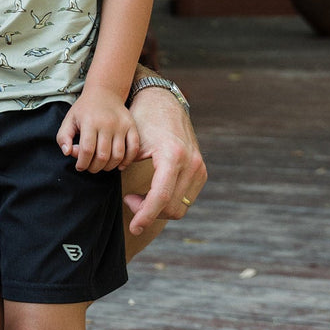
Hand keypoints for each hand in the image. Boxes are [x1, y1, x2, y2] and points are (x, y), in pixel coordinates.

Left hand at [57, 86, 139, 171]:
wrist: (104, 92)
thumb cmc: (84, 109)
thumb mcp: (69, 120)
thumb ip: (63, 137)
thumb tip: (67, 152)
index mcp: (89, 122)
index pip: (87, 150)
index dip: (82, 163)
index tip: (79, 167)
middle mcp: (107, 124)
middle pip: (103, 155)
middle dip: (95, 167)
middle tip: (90, 167)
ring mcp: (121, 125)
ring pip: (118, 155)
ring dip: (110, 166)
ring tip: (102, 166)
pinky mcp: (132, 126)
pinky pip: (133, 148)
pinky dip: (127, 160)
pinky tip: (119, 165)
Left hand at [122, 86, 206, 235]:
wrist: (163, 102)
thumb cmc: (142, 120)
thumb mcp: (132, 143)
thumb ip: (130, 170)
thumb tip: (128, 199)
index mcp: (173, 155)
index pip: (161, 197)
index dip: (146, 215)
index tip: (134, 227)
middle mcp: (191, 163)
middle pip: (171, 206)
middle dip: (148, 212)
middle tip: (129, 200)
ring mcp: (199, 168)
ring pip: (180, 207)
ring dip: (158, 209)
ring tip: (137, 198)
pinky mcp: (201, 171)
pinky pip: (186, 199)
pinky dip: (168, 203)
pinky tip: (151, 193)